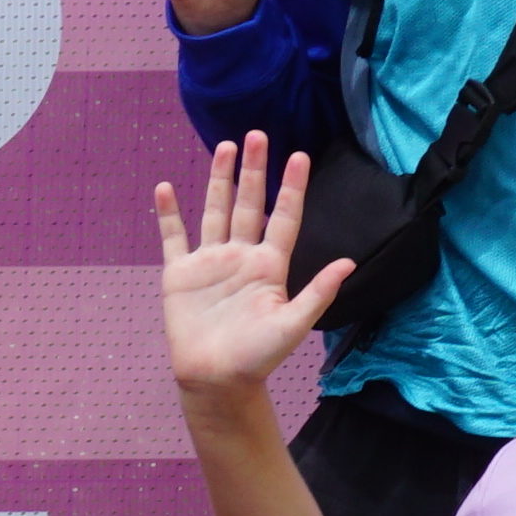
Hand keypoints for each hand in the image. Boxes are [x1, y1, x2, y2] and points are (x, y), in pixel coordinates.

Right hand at [151, 133, 342, 399]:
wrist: (215, 379)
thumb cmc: (257, 357)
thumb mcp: (293, 324)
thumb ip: (318, 292)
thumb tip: (349, 263)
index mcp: (269, 266)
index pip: (283, 217)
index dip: (292, 187)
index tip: (299, 156)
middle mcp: (240, 257)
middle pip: (248, 204)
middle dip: (253, 170)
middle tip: (258, 135)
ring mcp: (210, 263)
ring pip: (215, 211)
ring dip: (219, 180)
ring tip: (225, 147)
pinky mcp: (180, 275)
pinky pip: (174, 237)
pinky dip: (168, 214)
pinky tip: (166, 188)